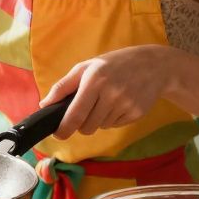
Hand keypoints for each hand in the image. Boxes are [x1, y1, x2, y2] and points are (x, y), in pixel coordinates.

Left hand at [39, 45, 173, 138]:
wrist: (154, 65)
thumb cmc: (114, 64)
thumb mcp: (86, 67)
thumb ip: (63, 86)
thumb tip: (44, 104)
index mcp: (94, 81)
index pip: (75, 114)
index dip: (63, 129)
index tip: (58, 134)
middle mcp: (110, 94)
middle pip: (87, 126)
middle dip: (82, 123)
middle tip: (87, 108)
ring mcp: (125, 105)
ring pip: (100, 127)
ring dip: (98, 119)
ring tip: (106, 100)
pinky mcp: (136, 114)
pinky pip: (115, 125)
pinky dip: (112, 118)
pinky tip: (119, 102)